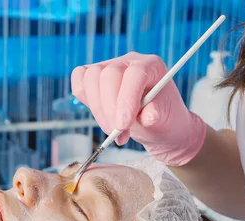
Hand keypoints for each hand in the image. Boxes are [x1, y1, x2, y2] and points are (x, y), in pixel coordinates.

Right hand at [71, 52, 205, 165]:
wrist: (155, 123)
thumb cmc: (162, 118)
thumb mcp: (165, 119)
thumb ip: (155, 115)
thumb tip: (147, 116)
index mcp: (151, 66)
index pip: (134, 74)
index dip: (126, 99)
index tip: (123, 125)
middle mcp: (128, 61)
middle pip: (108, 75)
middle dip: (110, 109)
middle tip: (117, 134)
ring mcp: (108, 67)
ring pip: (90, 78)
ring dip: (98, 110)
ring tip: (113, 131)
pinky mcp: (93, 79)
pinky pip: (79, 83)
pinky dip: (86, 101)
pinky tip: (102, 117)